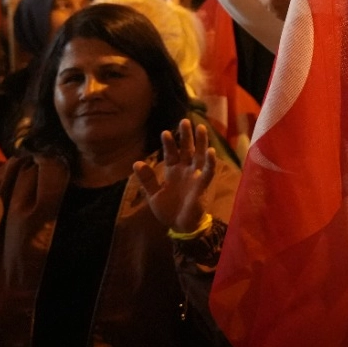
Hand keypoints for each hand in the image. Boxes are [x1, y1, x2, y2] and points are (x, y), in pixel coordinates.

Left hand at [134, 119, 218, 233]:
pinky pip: (208, 171)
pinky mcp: (203, 184)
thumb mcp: (153, 195)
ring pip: (200, 156)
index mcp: (173, 171)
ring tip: (200, 128)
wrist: (180, 225)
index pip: (171, 154)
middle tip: (185, 121)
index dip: (169, 144)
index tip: (165, 132)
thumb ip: (147, 179)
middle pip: (187, 149)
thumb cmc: (168, 209)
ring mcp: (195, 176)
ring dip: (201, 142)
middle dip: (186, 136)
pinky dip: (211, 162)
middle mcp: (185, 170)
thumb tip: (136, 162)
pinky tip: (211, 151)